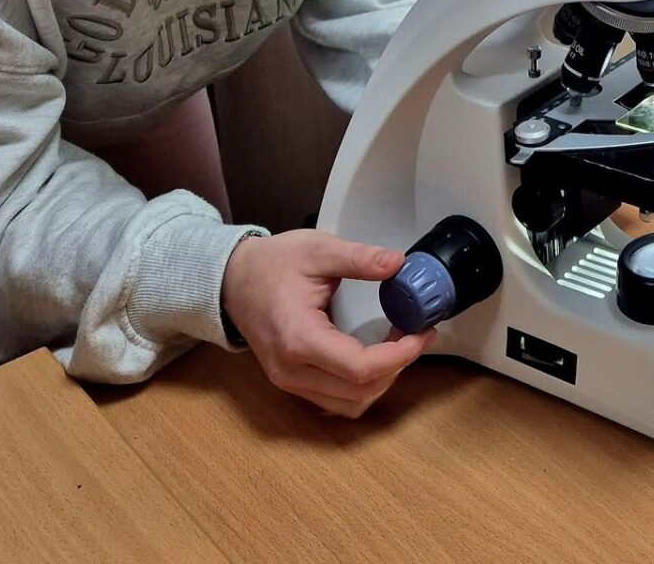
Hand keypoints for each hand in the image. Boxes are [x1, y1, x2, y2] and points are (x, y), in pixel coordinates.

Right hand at [221, 230, 432, 417]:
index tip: (422, 332)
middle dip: (397, 367)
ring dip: (381, 381)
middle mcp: (291, 371)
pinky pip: (335, 400)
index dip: (400, 355)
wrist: (231, 280)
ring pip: (349, 404)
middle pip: (359, 393)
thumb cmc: (271, 264)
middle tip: (415, 334)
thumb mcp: (317, 249)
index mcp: (298, 338)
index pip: (360, 368)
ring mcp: (289, 382)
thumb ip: (359, 258)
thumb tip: (398, 263)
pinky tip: (374, 356)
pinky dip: (362, 386)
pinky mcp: (292, 383)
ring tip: (397, 344)